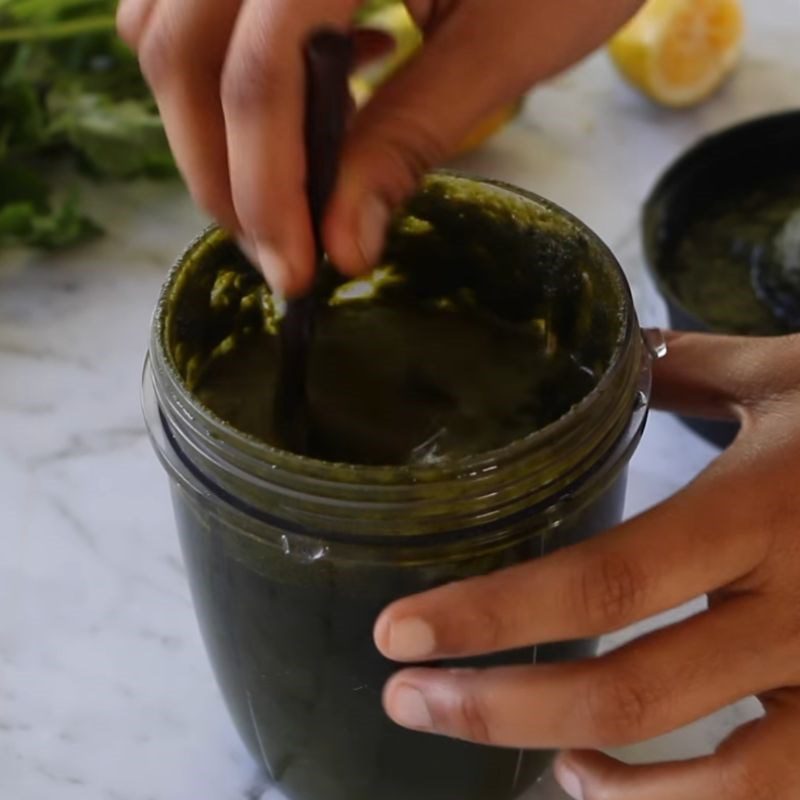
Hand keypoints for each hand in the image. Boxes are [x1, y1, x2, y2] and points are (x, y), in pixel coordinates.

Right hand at [117, 0, 641, 295]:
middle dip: (222, 172)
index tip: (294, 274)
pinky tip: (318, 87)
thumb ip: (410, 139)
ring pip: (166, 25)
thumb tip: (342, 246)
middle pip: (184, 48)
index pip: (261, 70)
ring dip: (213, 124)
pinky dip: (228, 68)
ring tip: (292, 181)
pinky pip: (189, 3)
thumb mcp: (506, 44)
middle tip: (279, 251)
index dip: (266, 186)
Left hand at [374, 331, 799, 799]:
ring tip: (530, 755)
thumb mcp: (791, 377)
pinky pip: (776, 794)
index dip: (494, 614)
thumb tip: (628, 348)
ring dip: (599, 783)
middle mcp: (798, 607)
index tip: (399, 631)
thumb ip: (696, 366)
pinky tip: (616, 781)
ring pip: (712, 780)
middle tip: (407, 699)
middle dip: (497, 707)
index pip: (603, 580)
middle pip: (628, 690)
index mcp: (759, 512)